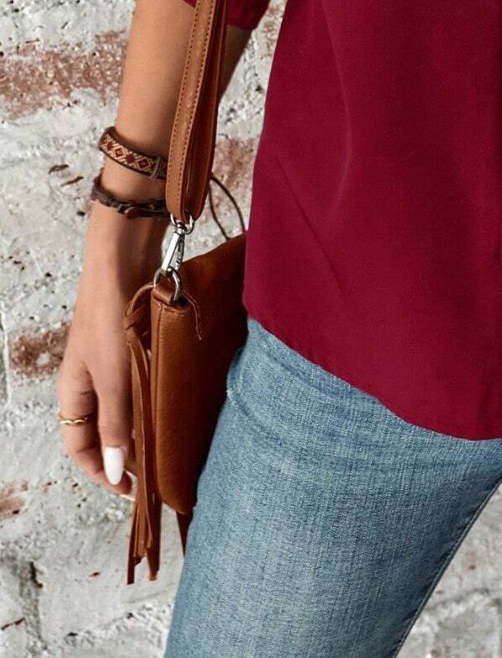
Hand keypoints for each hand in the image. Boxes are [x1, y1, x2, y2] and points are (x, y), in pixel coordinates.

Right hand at [56, 202, 166, 498]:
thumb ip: (116, 424)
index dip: (102, 472)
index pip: (81, 448)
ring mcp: (112, 362)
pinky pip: (143, 383)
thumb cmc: (110, 320)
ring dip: (146, 425)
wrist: (123, 261)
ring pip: (127, 407)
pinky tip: (178, 404)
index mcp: (74, 393)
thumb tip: (115, 471)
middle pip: (105, 430)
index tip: (134, 490)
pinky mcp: (134, 346)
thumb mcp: (113, 379)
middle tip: (162, 470)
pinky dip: (156, 398)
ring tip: (174, 443)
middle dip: (128, 452)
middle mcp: (90, 381)